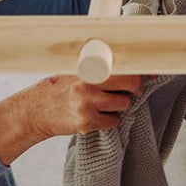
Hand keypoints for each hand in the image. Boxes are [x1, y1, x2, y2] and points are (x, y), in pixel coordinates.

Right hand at [0, 74, 145, 165]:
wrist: (33, 111)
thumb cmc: (60, 88)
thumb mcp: (76, 70)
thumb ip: (100, 67)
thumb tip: (133, 65)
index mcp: (89, 66)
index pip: (125, 65)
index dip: (142, 71)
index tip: (153, 75)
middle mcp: (89, 82)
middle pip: (130, 82)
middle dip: (136, 89)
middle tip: (133, 92)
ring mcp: (87, 102)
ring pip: (123, 103)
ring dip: (119, 106)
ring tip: (105, 104)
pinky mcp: (85, 121)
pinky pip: (113, 121)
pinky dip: (110, 120)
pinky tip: (98, 116)